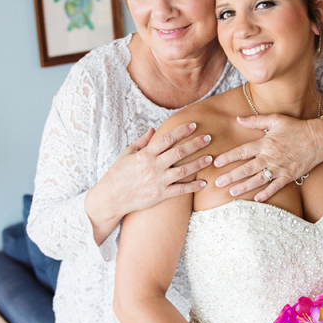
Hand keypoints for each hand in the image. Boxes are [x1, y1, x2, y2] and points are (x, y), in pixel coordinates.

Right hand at [86, 123, 211, 241]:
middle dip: (195, 144)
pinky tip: (204, 182)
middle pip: (179, 152)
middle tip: (208, 137)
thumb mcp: (127, 154)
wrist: (111, 197)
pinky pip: (180, 190)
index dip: (181, 131)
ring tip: (210, 158)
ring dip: (198, 163)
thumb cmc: (118, 174)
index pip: (167, 139)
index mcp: (145, 154)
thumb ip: (142, 141)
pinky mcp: (160, 195)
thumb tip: (153, 129)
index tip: (193, 125)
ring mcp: (158, 181)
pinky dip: (193, 186)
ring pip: (183, 170)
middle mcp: (153, 167)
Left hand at [213, 114, 322, 201]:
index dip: (228, 157)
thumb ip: (255, 120)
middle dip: (231, 176)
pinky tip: (257, 199)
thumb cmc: (296, 128)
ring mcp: (280, 168)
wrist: (319, 139)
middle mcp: (270, 157)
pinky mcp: (289, 176)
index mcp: (265, 143)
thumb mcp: (275, 120)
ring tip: (231, 193)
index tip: (216, 162)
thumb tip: (237, 118)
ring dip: (244, 187)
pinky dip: (266, 193)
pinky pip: (276, 186)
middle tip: (218, 183)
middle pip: (246, 168)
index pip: (242, 151)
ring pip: (258, 180)